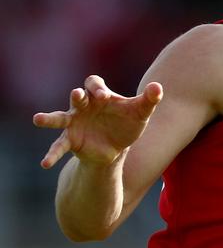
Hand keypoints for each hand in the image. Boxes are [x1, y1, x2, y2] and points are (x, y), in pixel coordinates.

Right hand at [33, 75, 162, 168]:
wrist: (118, 146)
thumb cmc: (127, 123)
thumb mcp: (140, 113)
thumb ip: (149, 100)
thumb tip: (158, 87)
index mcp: (99, 95)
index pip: (94, 84)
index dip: (97, 87)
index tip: (104, 96)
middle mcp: (83, 106)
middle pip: (77, 97)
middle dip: (78, 97)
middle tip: (77, 96)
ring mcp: (74, 122)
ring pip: (59, 118)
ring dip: (48, 119)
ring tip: (38, 119)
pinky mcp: (70, 140)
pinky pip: (59, 146)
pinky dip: (52, 154)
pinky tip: (45, 164)